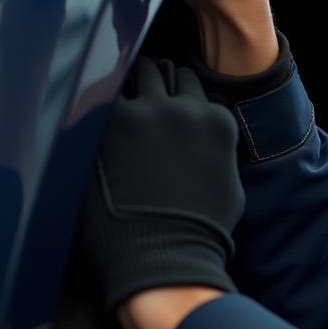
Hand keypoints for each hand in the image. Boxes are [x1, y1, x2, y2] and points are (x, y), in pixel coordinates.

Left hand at [82, 58, 244, 312]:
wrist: (166, 255)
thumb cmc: (201, 231)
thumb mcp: (230, 185)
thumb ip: (219, 152)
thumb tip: (208, 146)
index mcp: (219, 122)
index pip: (199, 88)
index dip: (183, 96)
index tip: (171, 106)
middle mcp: (189, 109)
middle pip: (171, 73)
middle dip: (158, 83)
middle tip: (143, 99)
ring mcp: (151, 112)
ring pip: (142, 73)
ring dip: (133, 85)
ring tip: (120, 103)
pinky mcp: (114, 123)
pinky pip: (106, 95)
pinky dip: (104, 104)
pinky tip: (97, 119)